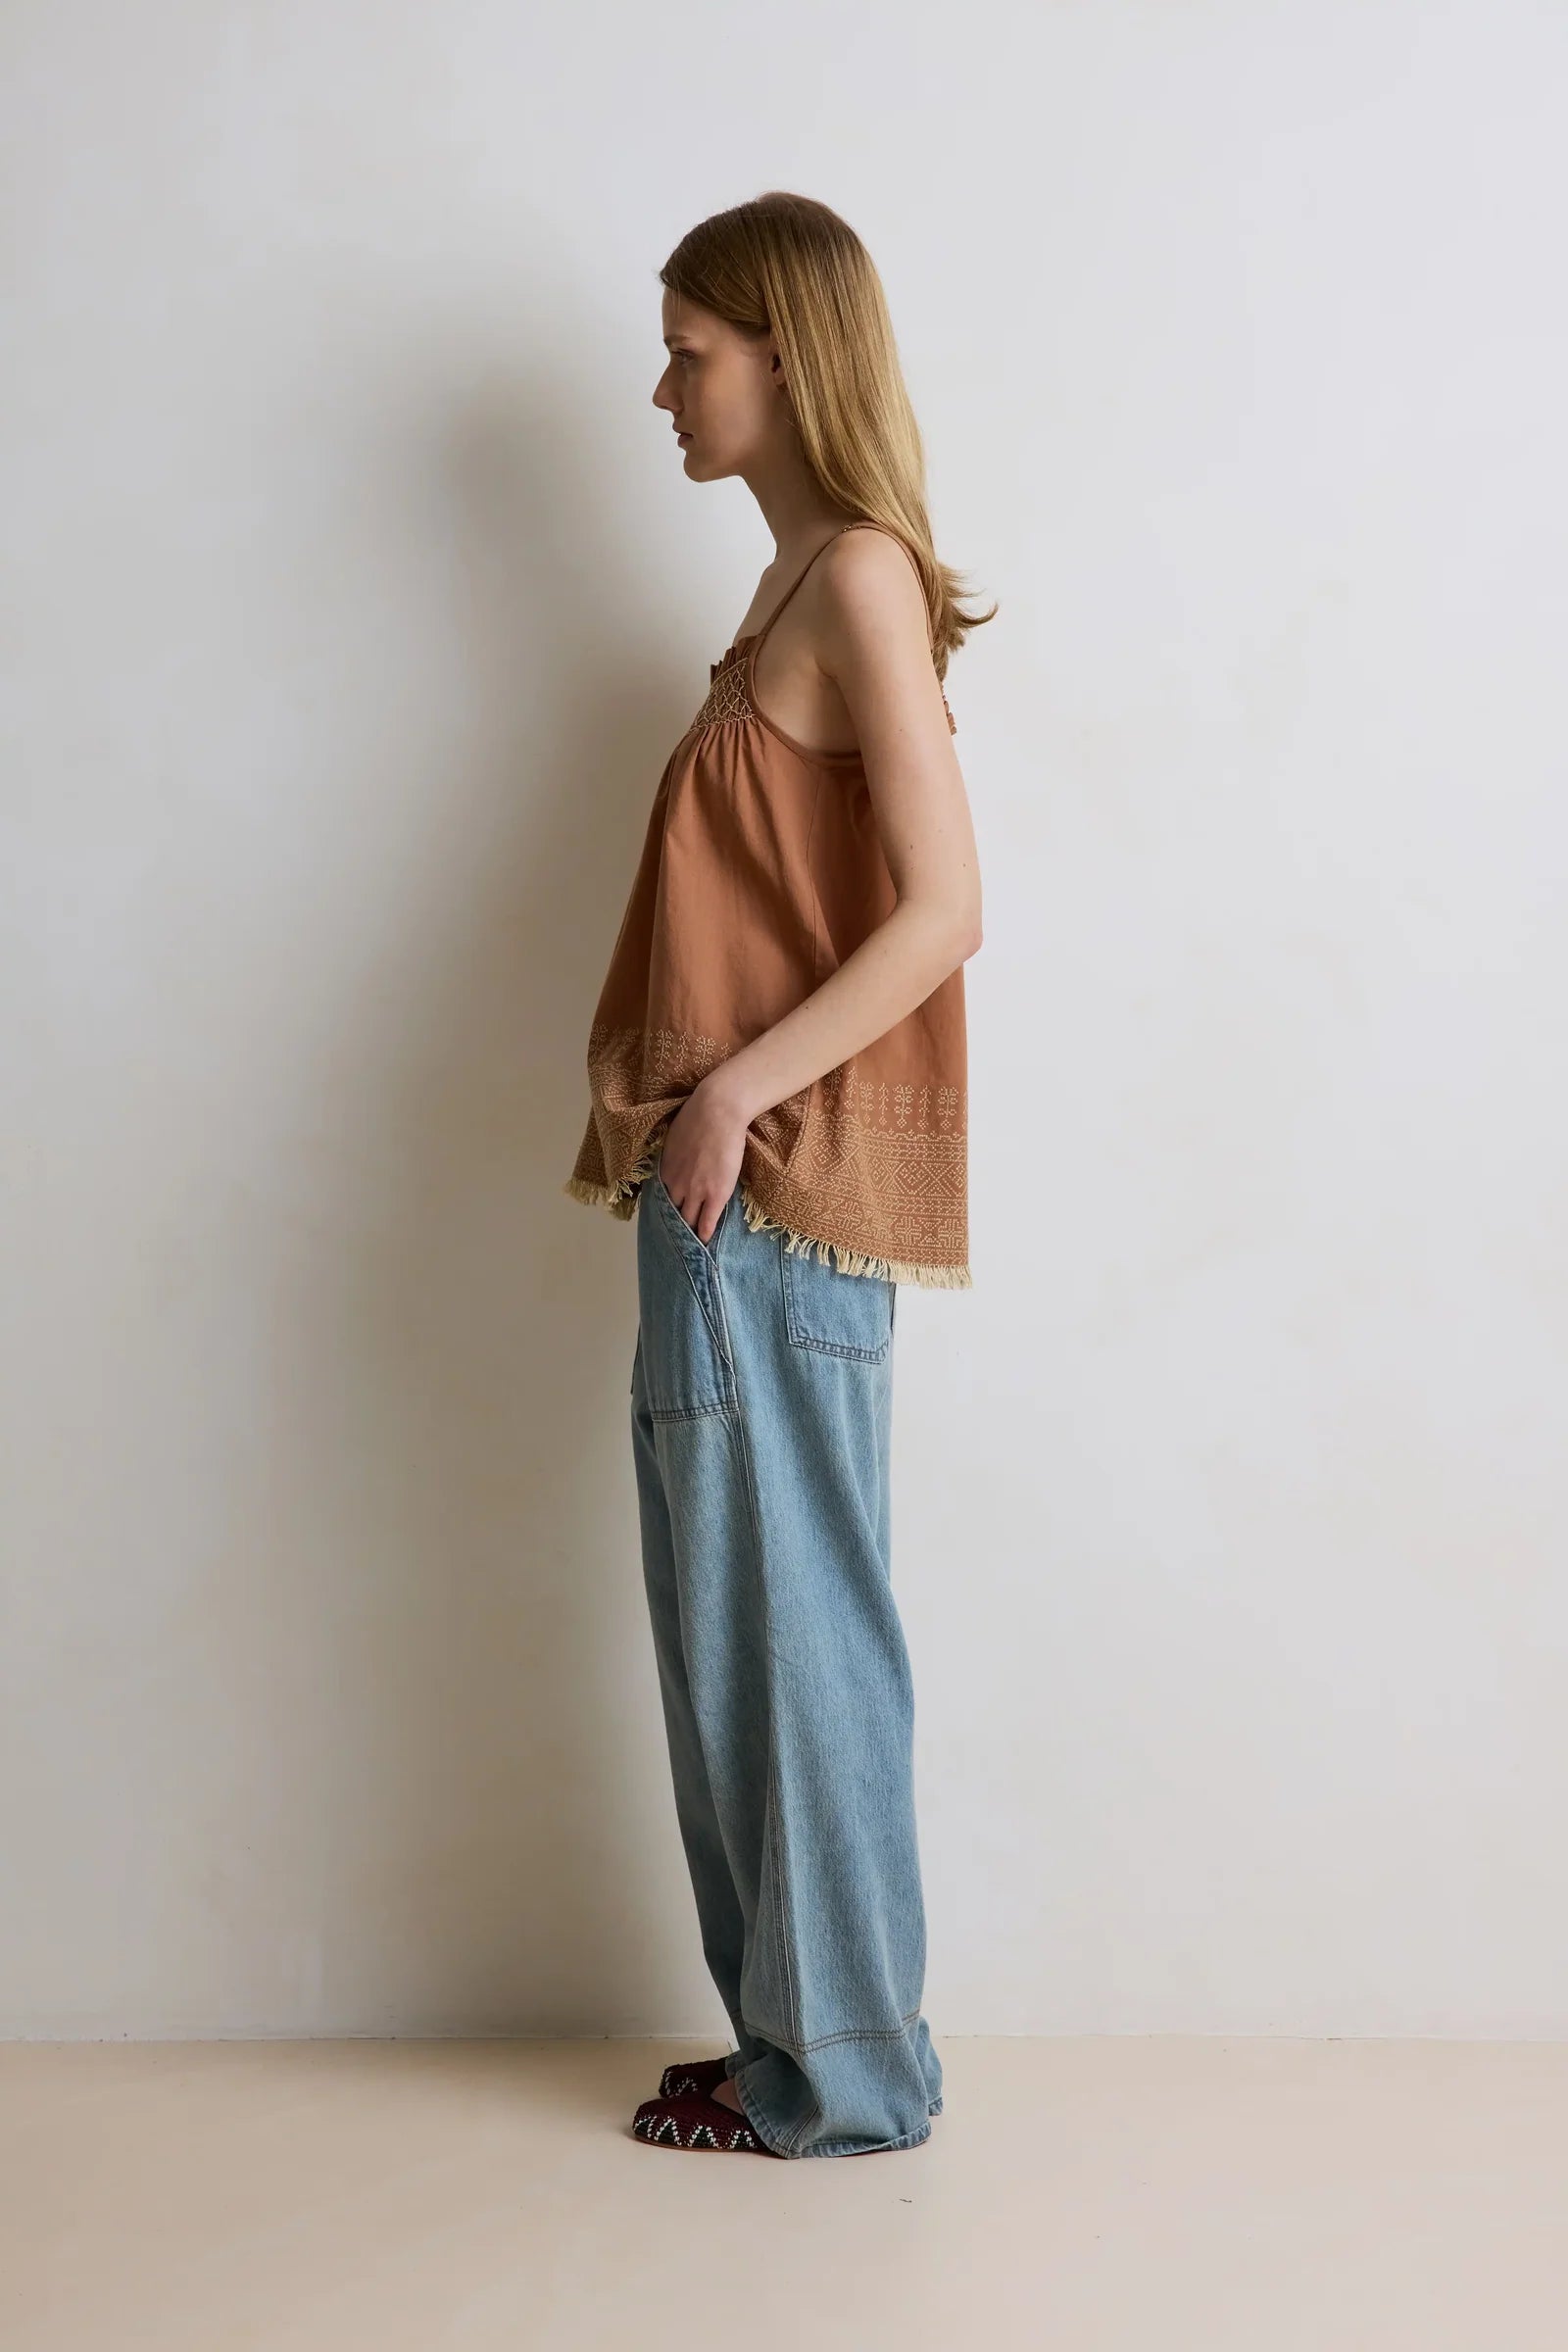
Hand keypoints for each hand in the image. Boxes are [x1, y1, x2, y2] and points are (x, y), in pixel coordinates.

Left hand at [658, 1079, 748, 1246]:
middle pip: (672, 1212)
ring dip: (689, 1232)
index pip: (661, 1197)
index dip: (665, 1209)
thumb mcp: (674, 1137)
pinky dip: (705, 1233)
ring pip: (688, 1219)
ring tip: (690, 1245)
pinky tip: (704, 1243)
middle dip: (674, 1225)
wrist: (717, 1111)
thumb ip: (673, 1154)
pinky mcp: (716, 1194)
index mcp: (664, 1170)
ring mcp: (696, 1191)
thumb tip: (676, 1158)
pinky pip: (708, 1220)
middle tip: (676, 1238)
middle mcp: (676, 1184)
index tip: (666, 1218)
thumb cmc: (697, 1116)